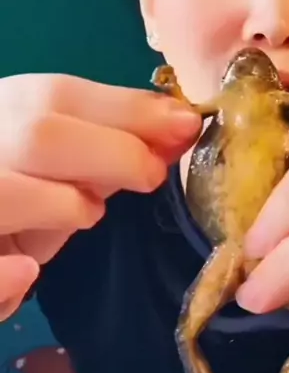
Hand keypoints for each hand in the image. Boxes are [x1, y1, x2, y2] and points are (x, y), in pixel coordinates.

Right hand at [0, 72, 200, 320]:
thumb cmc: (19, 194)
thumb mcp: (57, 162)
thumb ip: (108, 148)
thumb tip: (179, 129)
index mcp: (0, 112)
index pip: (58, 97)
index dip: (129, 110)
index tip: (186, 124)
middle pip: (39, 137)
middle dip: (113, 154)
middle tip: (152, 175)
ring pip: (6, 192)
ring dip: (63, 206)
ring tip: (86, 214)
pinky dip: (6, 275)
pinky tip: (27, 272)